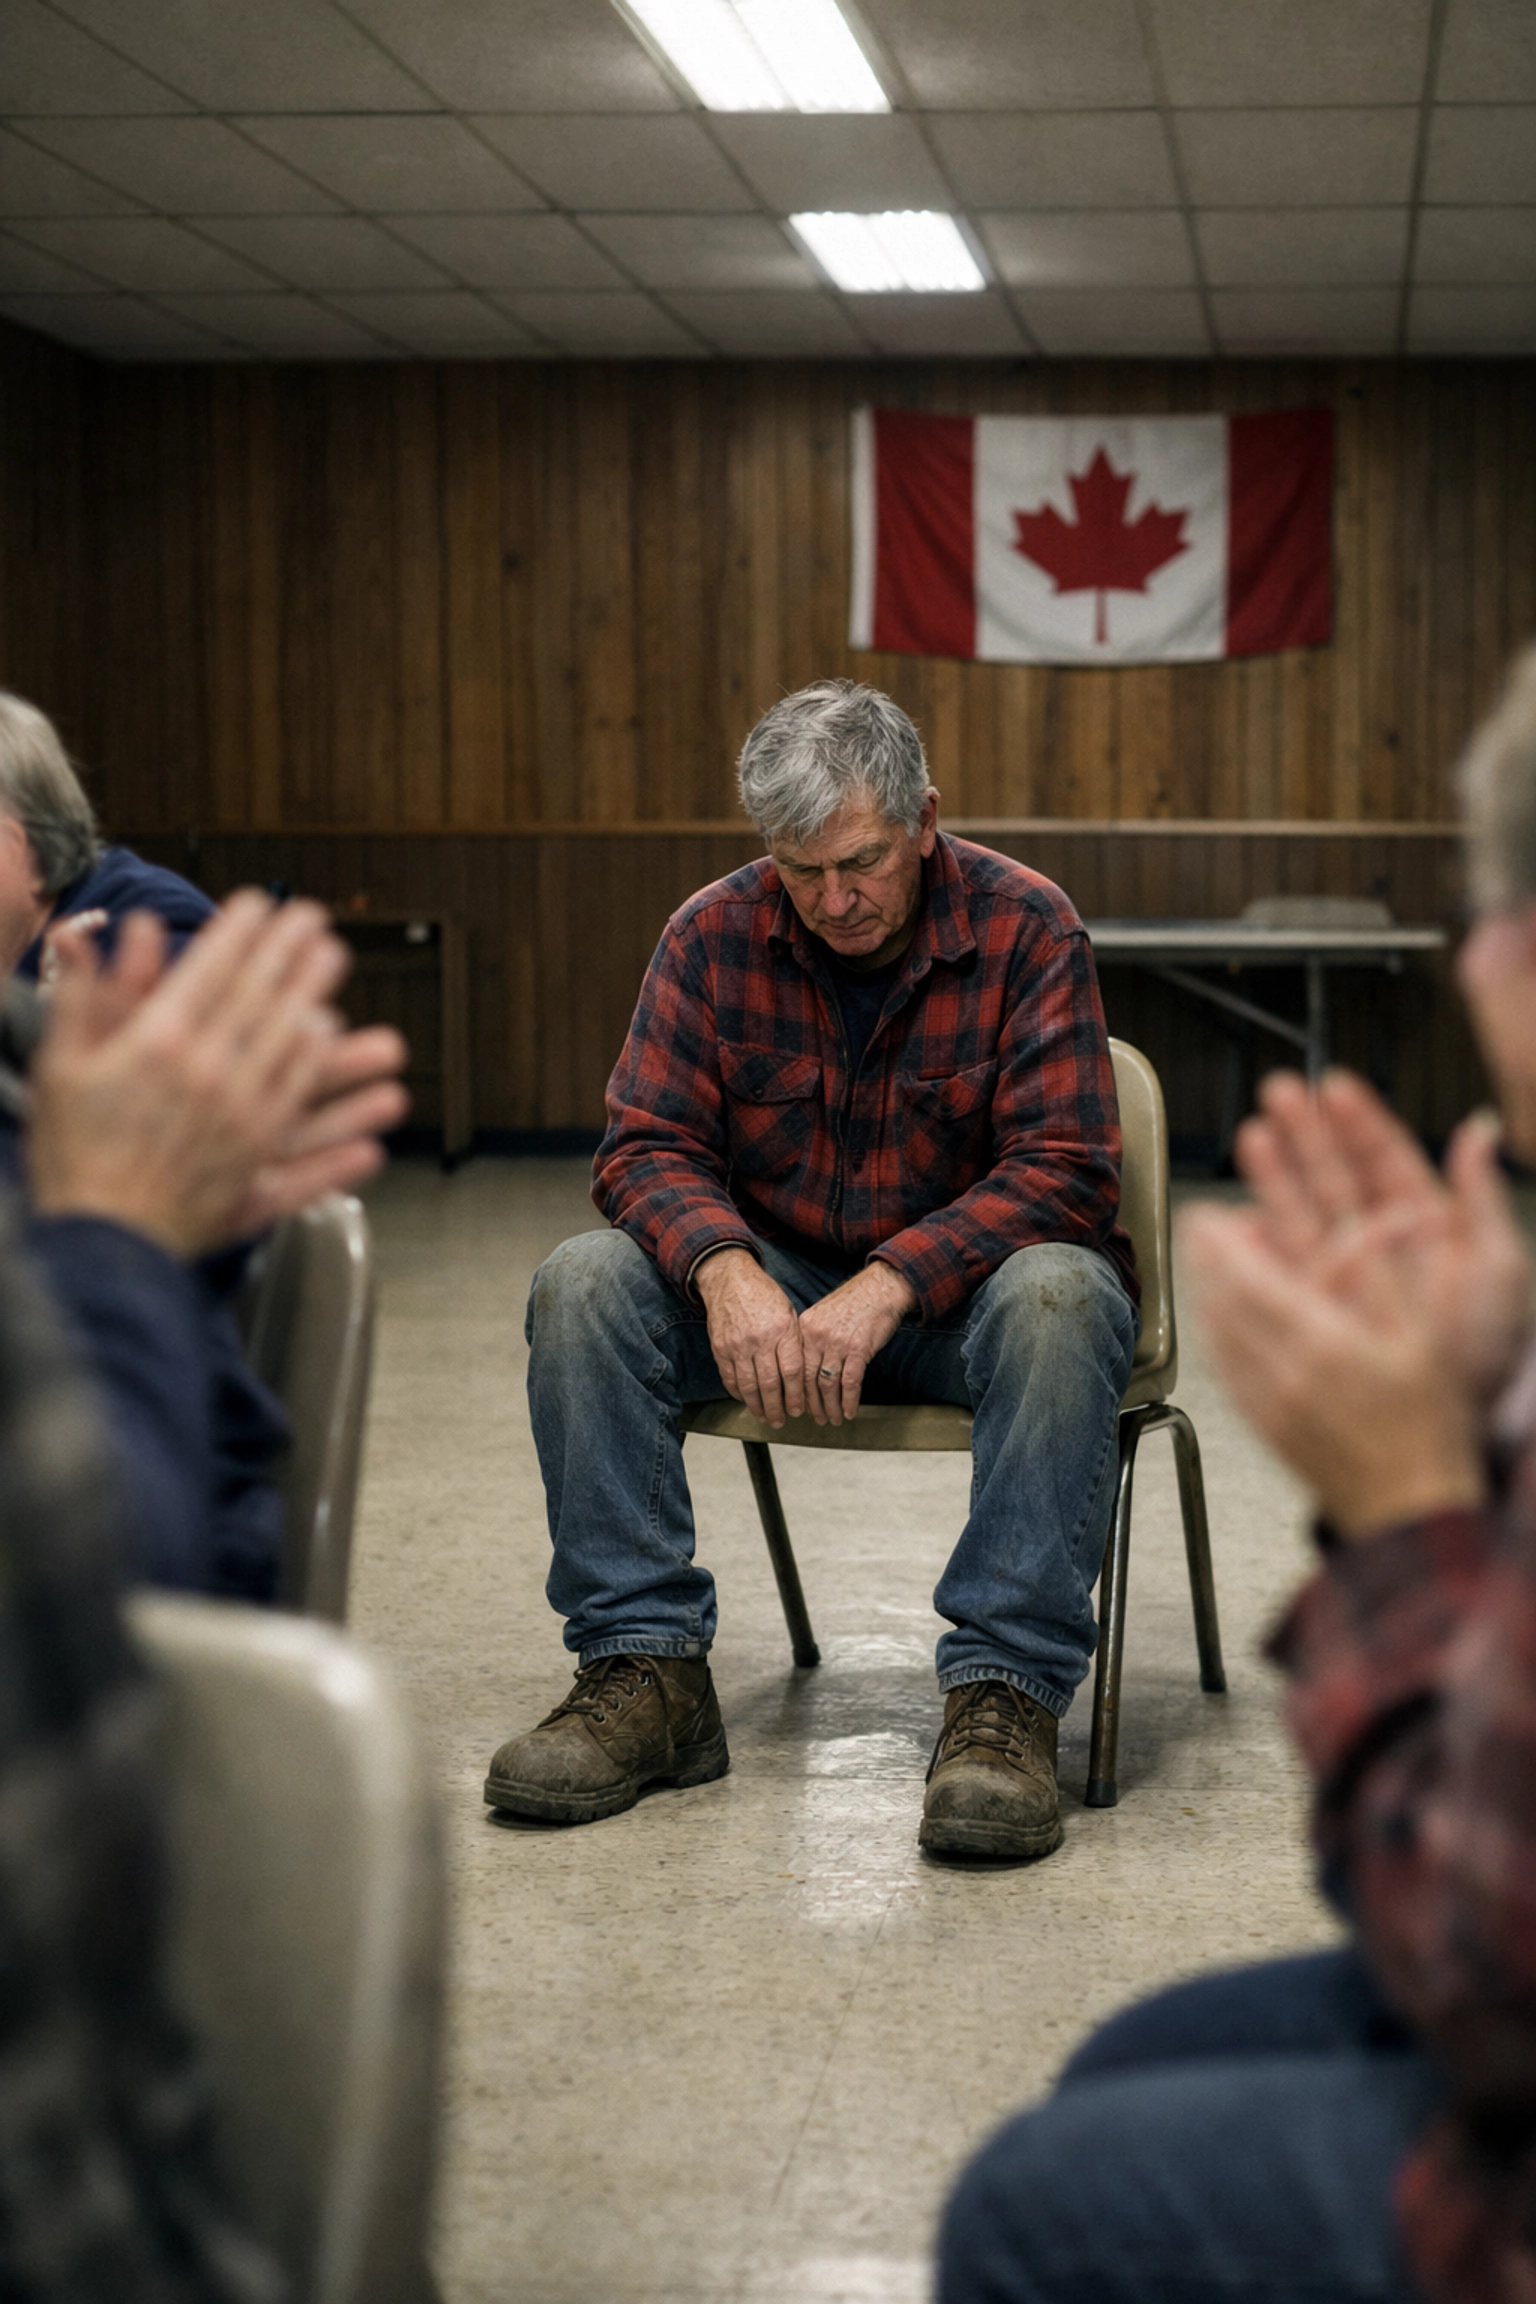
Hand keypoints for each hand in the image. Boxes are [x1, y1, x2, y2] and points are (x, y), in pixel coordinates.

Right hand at [27, 894, 408, 1257]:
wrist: (96, 1241)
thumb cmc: (72, 1154)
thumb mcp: (61, 1065)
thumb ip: (89, 994)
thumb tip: (113, 935)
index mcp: (159, 1043)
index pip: (212, 970)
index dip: (240, 931)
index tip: (261, 903)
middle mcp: (210, 1074)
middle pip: (262, 998)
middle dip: (289, 953)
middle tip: (313, 921)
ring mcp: (242, 1119)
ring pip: (291, 1045)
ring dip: (314, 999)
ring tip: (333, 964)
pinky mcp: (261, 1161)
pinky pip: (302, 1109)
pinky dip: (321, 1075)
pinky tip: (339, 1057)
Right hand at [694, 1249, 805, 1428]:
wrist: (729, 1279)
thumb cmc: (764, 1295)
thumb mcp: (789, 1313)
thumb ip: (794, 1343)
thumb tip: (802, 1376)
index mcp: (782, 1330)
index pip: (793, 1372)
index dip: (797, 1396)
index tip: (799, 1409)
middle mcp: (760, 1339)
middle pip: (771, 1384)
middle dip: (777, 1408)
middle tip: (781, 1421)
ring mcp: (737, 1345)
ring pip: (749, 1386)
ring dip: (758, 1407)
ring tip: (765, 1417)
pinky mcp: (720, 1347)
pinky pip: (729, 1377)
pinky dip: (738, 1393)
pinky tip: (746, 1400)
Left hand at [798, 1261, 916, 1426]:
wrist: (882, 1288)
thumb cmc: (856, 1302)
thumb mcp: (824, 1314)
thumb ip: (813, 1338)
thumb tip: (809, 1368)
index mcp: (805, 1327)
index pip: (795, 1366)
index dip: (797, 1391)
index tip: (800, 1406)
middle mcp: (817, 1335)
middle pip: (808, 1379)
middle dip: (812, 1404)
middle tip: (815, 1419)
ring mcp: (837, 1343)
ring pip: (828, 1384)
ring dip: (830, 1407)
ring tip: (832, 1420)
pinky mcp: (858, 1349)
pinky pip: (850, 1383)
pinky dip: (848, 1401)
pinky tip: (849, 1412)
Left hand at [1180, 1197, 1486, 1539]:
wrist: (1410, 1505)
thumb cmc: (1424, 1428)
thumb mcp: (1418, 1338)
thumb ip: (1377, 1279)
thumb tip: (1357, 1229)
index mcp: (1324, 1345)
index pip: (1251, 1282)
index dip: (1221, 1244)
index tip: (1207, 1216)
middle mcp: (1284, 1374)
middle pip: (1222, 1304)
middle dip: (1203, 1259)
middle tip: (1199, 1229)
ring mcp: (1266, 1404)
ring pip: (1214, 1336)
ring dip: (1203, 1293)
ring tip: (1206, 1264)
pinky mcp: (1260, 1426)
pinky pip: (1222, 1370)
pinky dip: (1212, 1335)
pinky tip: (1216, 1319)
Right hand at [1238, 1070, 1531, 1408]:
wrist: (1456, 1421)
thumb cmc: (1485, 1352)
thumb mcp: (1497, 1269)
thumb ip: (1481, 1198)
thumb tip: (1481, 1132)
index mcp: (1426, 1227)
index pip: (1385, 1160)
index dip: (1358, 1122)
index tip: (1334, 1089)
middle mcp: (1379, 1247)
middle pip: (1335, 1177)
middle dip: (1306, 1133)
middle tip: (1280, 1094)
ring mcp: (1343, 1278)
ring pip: (1304, 1214)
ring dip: (1277, 1175)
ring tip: (1254, 1138)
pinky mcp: (1314, 1311)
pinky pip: (1282, 1268)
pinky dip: (1259, 1242)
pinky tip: (1241, 1217)